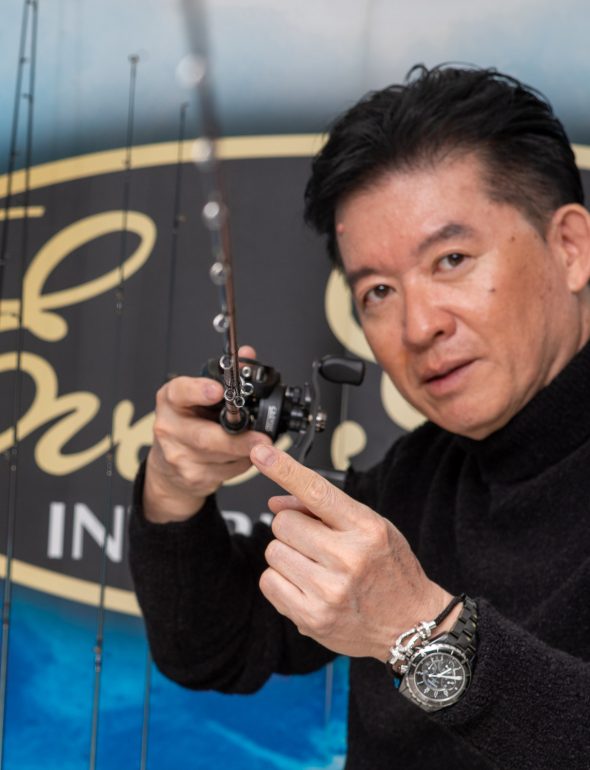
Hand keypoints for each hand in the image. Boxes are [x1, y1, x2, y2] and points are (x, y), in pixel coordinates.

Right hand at [144, 346, 271, 523]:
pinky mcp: (191, 477)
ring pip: (220, 457)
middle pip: (204, 436)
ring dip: (245, 452)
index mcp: (171, 400)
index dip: (199, 390)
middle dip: (237, 439)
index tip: (218, 390)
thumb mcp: (200, 395)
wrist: (168, 467)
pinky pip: (226, 472)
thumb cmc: (188, 423)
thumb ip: (224, 376)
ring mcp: (178, 455)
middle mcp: (169, 427)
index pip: (180, 392)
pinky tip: (245, 456)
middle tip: (261, 438)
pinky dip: (242, 464)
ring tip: (259, 444)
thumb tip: (248, 354)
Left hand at [250, 444, 453, 660]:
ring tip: (315, 567)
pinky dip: (281, 581)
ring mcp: (329, 591)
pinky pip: (268, 582)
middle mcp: (348, 558)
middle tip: (315, 543)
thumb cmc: (390, 569)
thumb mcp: (372, 526)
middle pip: (283, 523)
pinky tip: (306, 586)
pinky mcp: (312, 617)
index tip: (260, 452)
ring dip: (286, 555)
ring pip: (273, 552)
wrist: (411, 623)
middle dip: (292, 529)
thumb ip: (324, 510)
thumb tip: (275, 503)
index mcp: (366, 528)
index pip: (316, 491)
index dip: (284, 468)